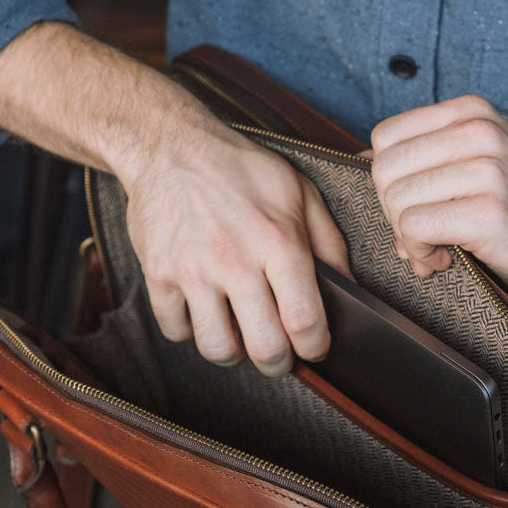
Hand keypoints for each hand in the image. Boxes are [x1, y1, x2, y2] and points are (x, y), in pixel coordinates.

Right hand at [125, 109, 349, 376]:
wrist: (167, 145)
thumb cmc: (239, 168)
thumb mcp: (299, 192)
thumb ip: (329, 243)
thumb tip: (349, 288)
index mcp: (278, 240)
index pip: (305, 321)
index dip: (316, 347)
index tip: (315, 347)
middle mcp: (235, 260)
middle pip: (265, 348)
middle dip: (279, 362)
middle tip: (279, 353)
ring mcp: (193, 270)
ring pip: (218, 349)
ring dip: (235, 352)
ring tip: (240, 335)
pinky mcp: (158, 275)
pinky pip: (176, 331)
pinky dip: (192, 331)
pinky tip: (204, 312)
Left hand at [370, 95, 507, 302]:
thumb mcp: (480, 163)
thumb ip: (429, 157)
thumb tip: (363, 161)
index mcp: (471, 112)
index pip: (386, 139)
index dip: (390, 182)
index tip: (419, 207)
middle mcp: (477, 131)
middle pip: (384, 170)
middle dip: (392, 212)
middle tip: (425, 235)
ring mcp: (485, 169)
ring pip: (395, 201)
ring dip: (407, 238)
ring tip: (439, 249)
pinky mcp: (487, 211)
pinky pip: (413, 228)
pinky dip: (419, 252)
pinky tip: (444, 259)